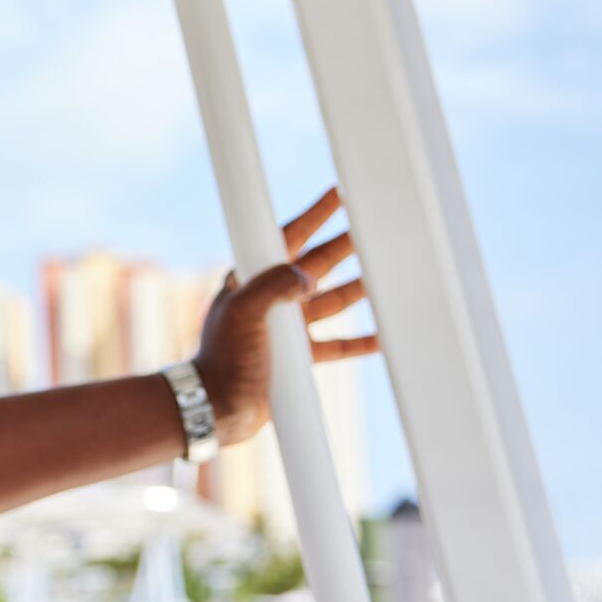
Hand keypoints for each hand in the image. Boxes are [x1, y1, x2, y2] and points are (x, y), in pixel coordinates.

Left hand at [191, 186, 378, 447]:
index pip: (288, 238)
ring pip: (331, 301)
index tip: (336, 194)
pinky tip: (380, 336)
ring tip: (383, 273)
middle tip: (372, 226)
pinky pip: (335, 345)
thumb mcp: (243, 312)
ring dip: (357, 288)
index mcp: (253, 280)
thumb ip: (274, 286)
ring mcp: (286, 329)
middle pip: (317, 265)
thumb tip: (309, 276)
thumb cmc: (223, 358)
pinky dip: (358, 341)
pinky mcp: (297, 357)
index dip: (314, 215)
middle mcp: (271, 300)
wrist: (217, 407)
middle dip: (344, 245)